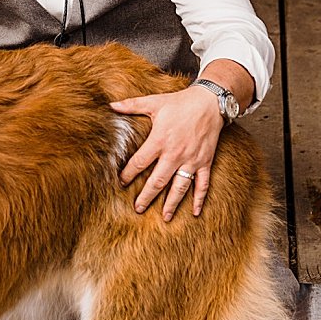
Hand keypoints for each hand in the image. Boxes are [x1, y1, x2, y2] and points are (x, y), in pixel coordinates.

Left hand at [111, 85, 224, 219]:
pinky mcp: (205, 162)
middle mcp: (175, 154)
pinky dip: (200, 199)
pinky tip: (196, 212)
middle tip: (138, 209)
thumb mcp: (154, 102)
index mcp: (159, 140)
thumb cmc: (180, 103)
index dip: (128, 174)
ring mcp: (191, 160)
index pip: (139, 162)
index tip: (120, 183)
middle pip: (158, 181)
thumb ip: (131, 105)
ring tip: (164, 217)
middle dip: (146, 196)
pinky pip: (203, 184)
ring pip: (180, 187)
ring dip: (171, 203)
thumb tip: (110, 104)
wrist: (210, 102)